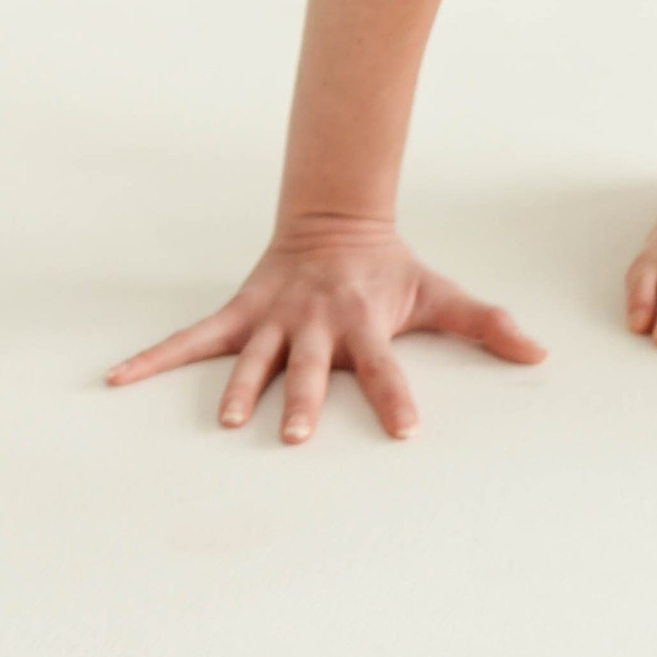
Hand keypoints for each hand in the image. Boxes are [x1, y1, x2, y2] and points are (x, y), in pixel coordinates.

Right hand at [106, 218, 546, 443]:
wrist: (335, 220)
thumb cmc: (389, 271)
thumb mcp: (440, 294)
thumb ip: (488, 325)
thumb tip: (540, 352)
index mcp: (365, 324)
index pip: (386, 366)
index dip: (396, 397)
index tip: (407, 430)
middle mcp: (316, 325)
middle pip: (312, 368)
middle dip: (307, 400)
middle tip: (299, 435)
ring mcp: (272, 320)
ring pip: (252, 358)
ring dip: (240, 387)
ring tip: (227, 421)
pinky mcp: (239, 314)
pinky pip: (191, 339)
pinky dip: (153, 358)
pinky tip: (115, 379)